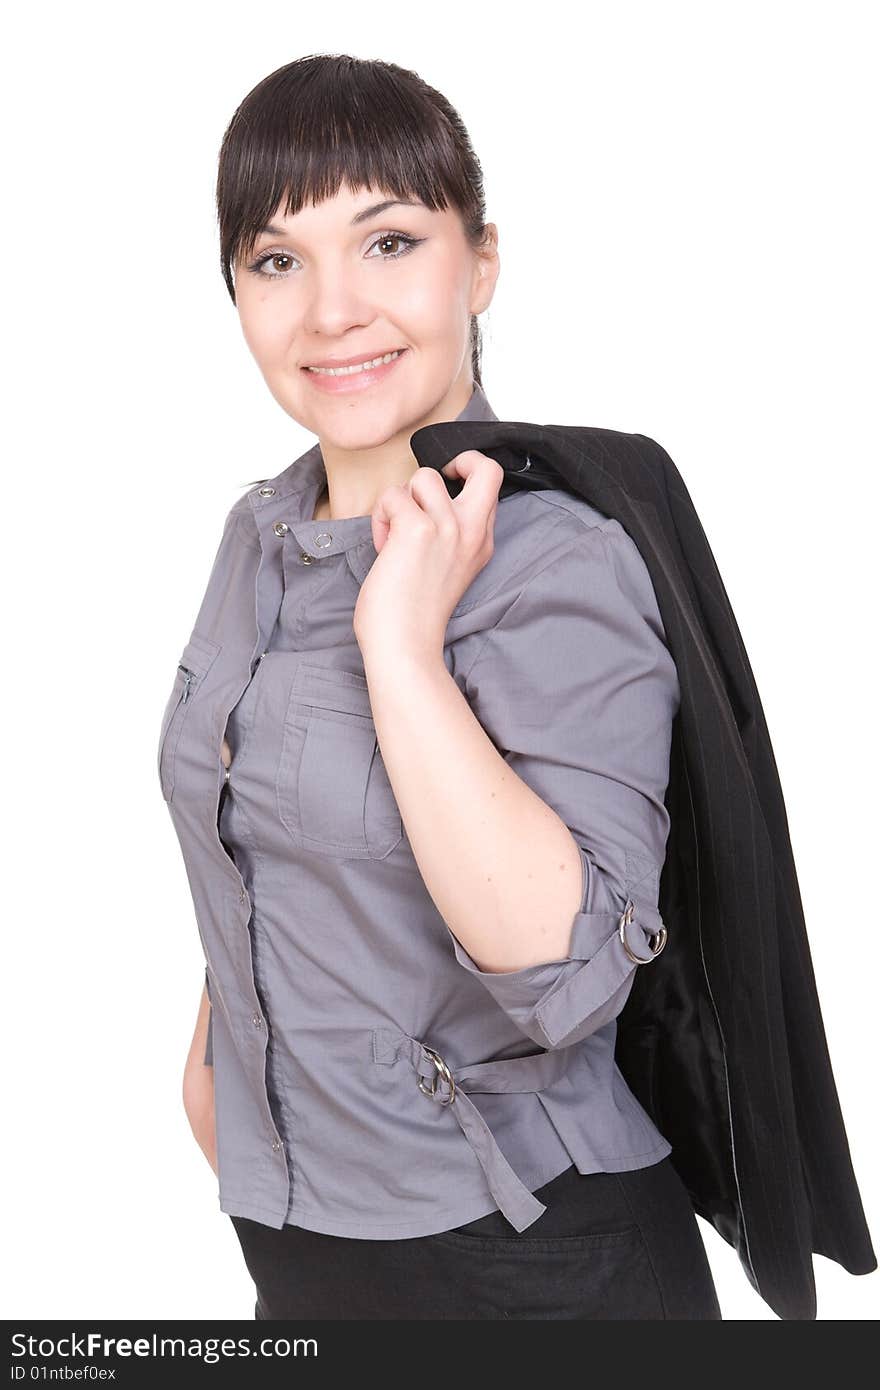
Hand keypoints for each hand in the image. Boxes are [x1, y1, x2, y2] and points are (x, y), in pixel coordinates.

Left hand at [353, 450, 503, 661]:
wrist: (405, 645)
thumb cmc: (415, 614)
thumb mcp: (450, 568)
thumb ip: (450, 535)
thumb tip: (419, 503)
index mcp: (481, 542)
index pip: (492, 484)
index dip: (468, 471)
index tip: (446, 485)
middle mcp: (471, 531)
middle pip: (485, 467)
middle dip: (456, 460)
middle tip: (430, 488)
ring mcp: (447, 528)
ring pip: (423, 476)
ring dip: (400, 499)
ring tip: (393, 532)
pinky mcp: (417, 529)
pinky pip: (392, 497)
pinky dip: (380, 518)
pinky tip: (383, 546)